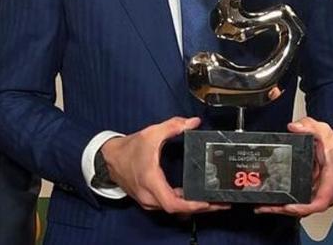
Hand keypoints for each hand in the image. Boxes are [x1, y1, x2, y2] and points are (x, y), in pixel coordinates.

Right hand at [100, 116, 227, 215]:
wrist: (110, 158)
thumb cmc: (130, 148)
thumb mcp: (152, 133)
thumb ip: (173, 126)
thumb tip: (193, 122)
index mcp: (151, 182)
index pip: (173, 204)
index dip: (192, 205)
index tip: (209, 202)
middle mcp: (150, 197)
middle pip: (178, 210)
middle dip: (201, 208)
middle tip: (222, 203)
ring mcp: (149, 202)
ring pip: (174, 210)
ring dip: (193, 207)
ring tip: (214, 201)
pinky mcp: (149, 201)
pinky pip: (169, 206)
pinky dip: (184, 204)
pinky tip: (196, 198)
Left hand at [256, 117, 332, 217]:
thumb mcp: (323, 131)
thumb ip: (309, 126)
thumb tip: (295, 127)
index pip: (320, 201)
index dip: (303, 207)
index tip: (288, 206)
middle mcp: (328, 191)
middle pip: (307, 208)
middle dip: (285, 209)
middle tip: (267, 207)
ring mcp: (321, 194)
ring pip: (302, 208)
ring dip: (282, 208)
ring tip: (264, 206)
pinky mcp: (314, 194)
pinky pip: (301, 202)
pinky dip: (286, 203)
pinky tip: (271, 202)